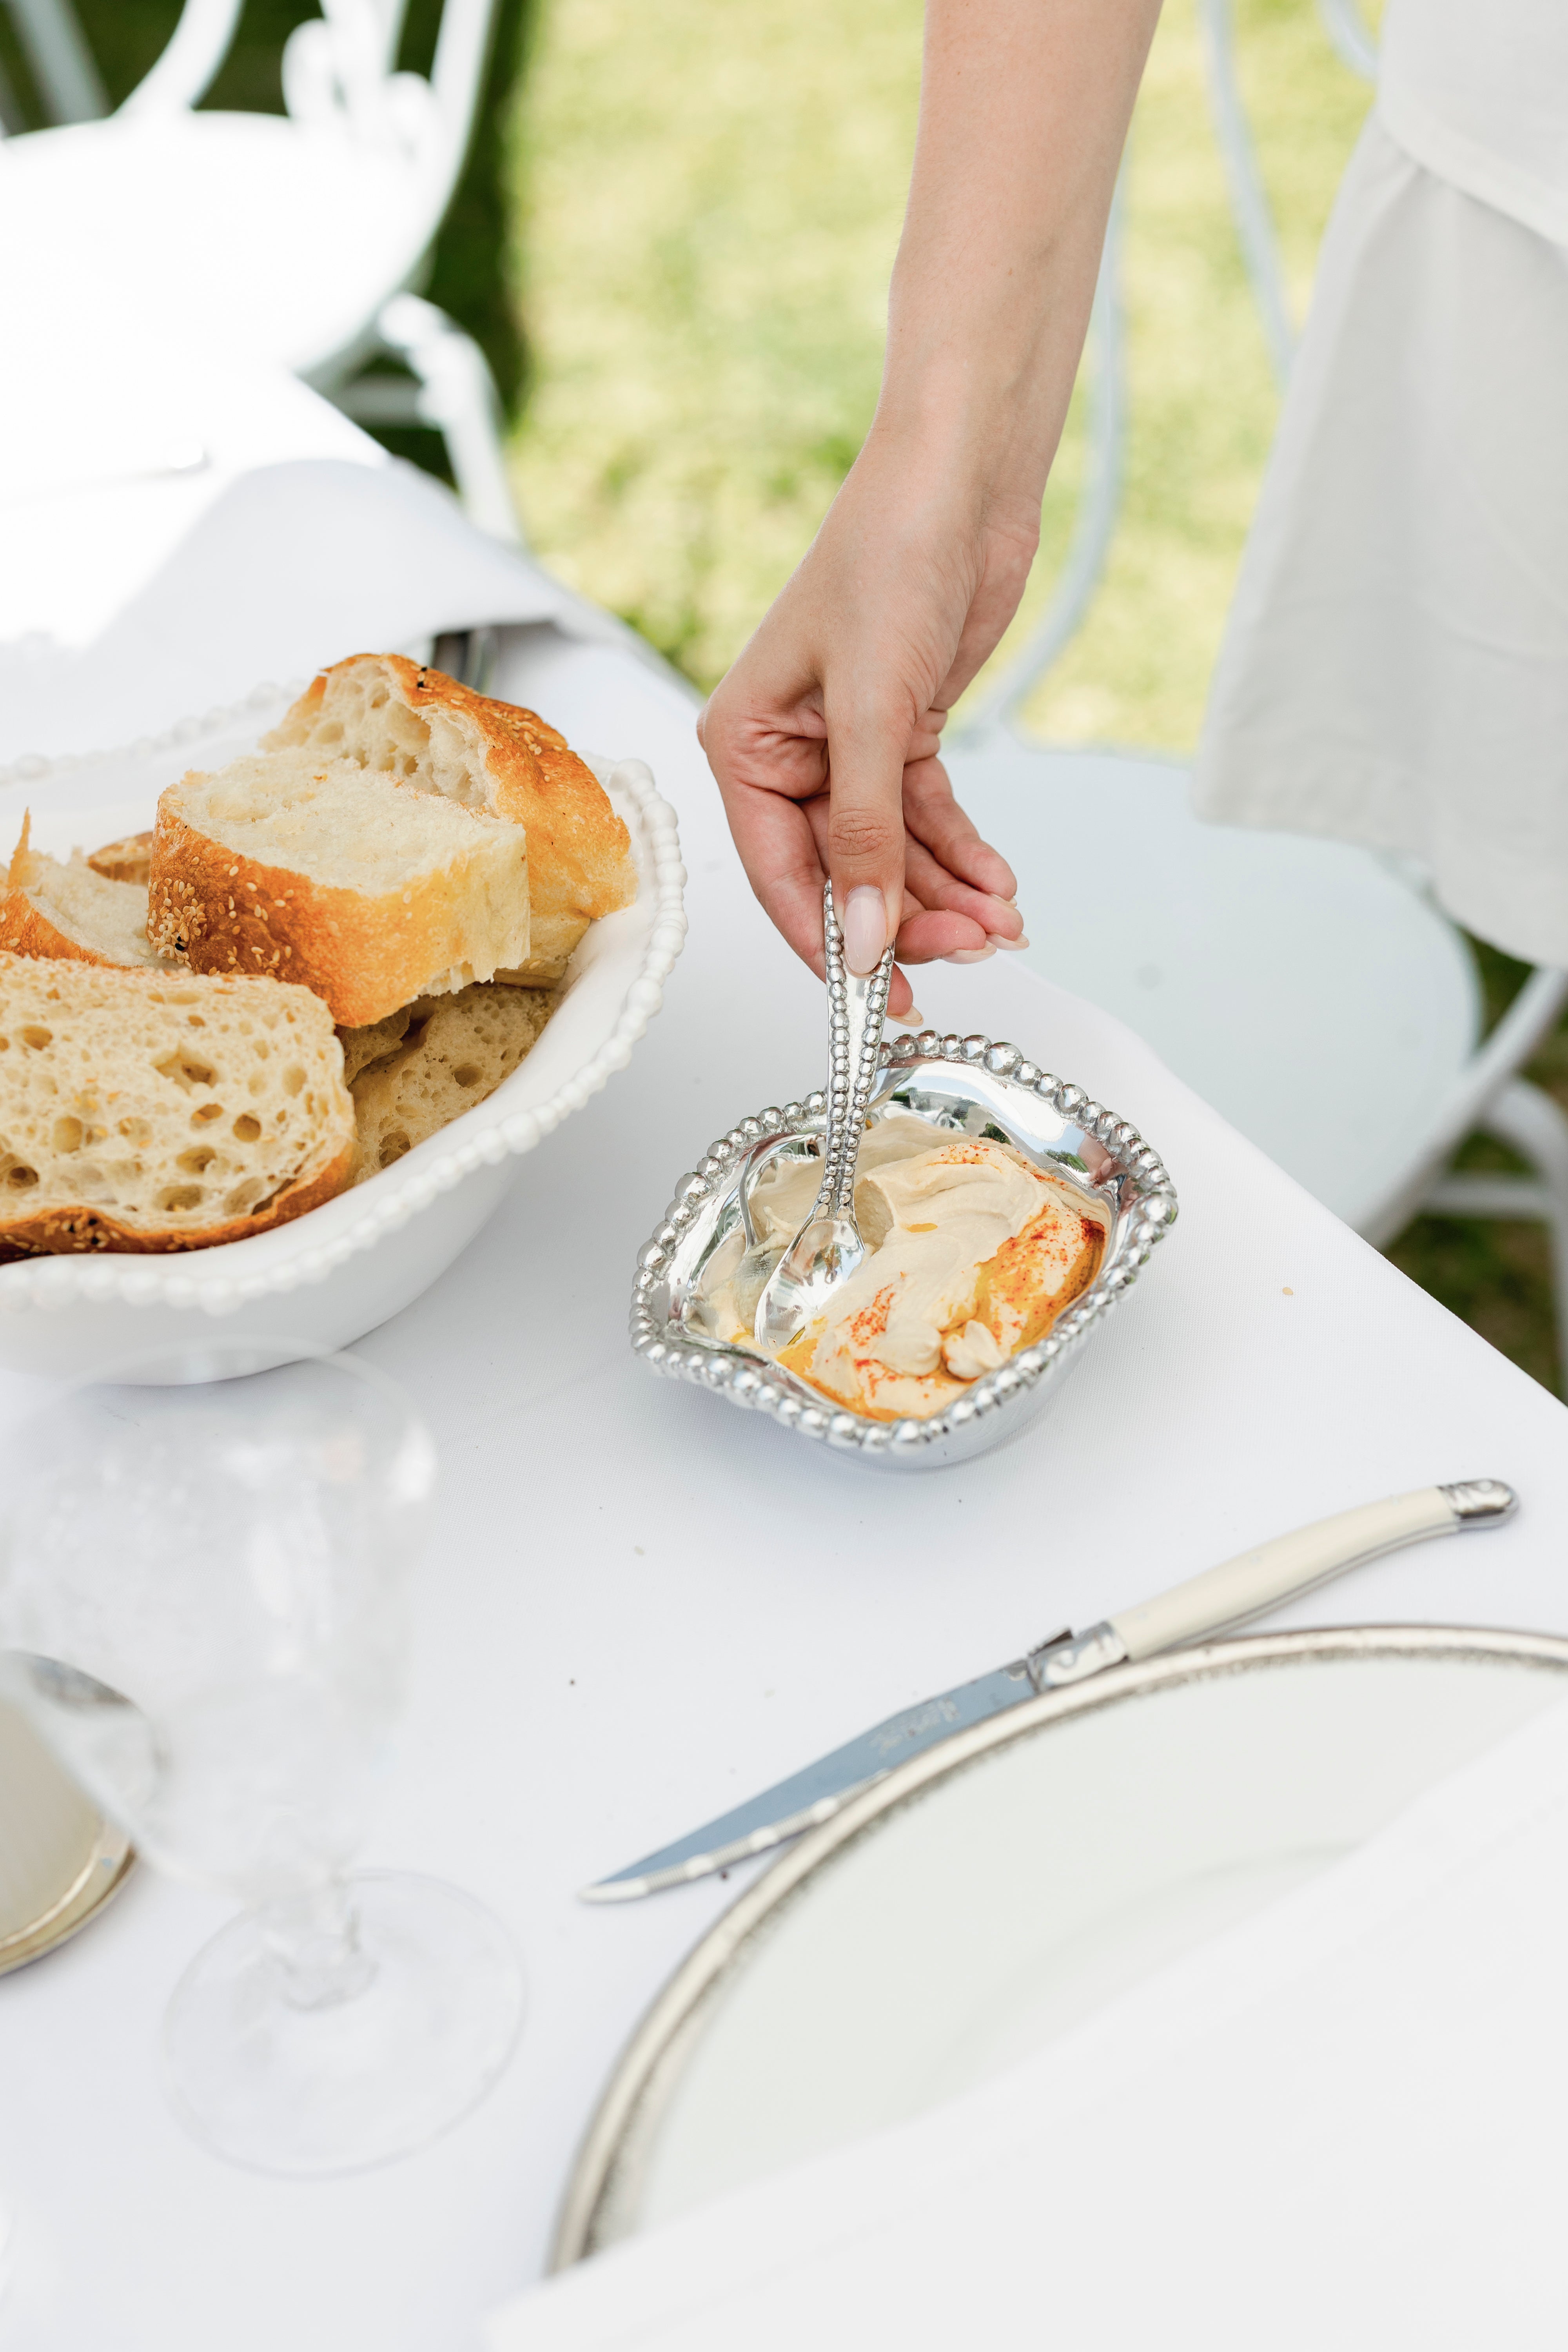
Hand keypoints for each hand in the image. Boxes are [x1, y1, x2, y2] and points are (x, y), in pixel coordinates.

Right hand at [698, 430, 1031, 1017]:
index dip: (831, 944)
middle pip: (842, 875)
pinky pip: (926, 821)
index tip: (882, 997)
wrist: (960, 481)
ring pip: (891, 855)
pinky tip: (998, 884)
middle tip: (967, 954)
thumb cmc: (889, 558)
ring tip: (1000, 924)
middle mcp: (788, 755)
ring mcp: (847, 750)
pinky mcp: (902, 736)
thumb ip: (865, 834)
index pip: (780, 875)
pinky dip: (963, 855)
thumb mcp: (872, 711)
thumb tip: (864, 937)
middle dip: (907, 920)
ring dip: (946, 896)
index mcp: (744, 745)